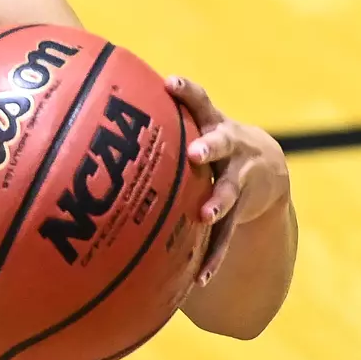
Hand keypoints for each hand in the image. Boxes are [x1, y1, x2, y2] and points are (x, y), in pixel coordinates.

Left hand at [166, 76, 290, 287]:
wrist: (266, 167)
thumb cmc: (208, 143)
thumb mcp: (194, 125)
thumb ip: (159, 120)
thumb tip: (94, 111)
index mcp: (212, 123)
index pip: (200, 100)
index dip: (187, 90)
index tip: (171, 82)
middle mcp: (230, 147)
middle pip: (221, 142)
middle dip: (209, 146)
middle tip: (195, 152)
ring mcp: (239, 178)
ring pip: (230, 191)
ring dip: (218, 202)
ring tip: (205, 215)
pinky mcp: (242, 210)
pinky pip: (227, 235)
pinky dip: (213, 256)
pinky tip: (198, 277)